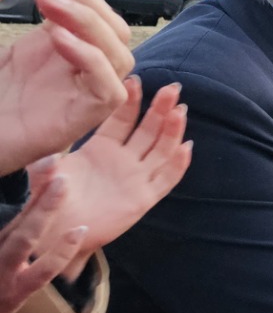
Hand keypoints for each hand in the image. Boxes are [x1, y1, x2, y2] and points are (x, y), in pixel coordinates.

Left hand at [0, 0, 136, 172]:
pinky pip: (109, 90)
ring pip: (119, 55)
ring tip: (49, 5)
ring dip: (89, 24)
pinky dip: (91, 61)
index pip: (92, 10)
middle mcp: (74, 69)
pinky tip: (57, 39)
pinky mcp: (82, 120)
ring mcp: (80, 94)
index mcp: (56, 47)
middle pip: (114, 29)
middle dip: (84, 1)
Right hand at [0, 166, 83, 312]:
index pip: (8, 200)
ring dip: (43, 210)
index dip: (28, 178)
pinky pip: (41, 270)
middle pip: (12, 212)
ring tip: (62, 184)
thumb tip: (44, 181)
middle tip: (53, 158)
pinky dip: (61, 250)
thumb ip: (20, 222)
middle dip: (33, 185)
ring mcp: (2, 270)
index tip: (47, 154)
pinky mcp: (15, 293)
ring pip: (23, 236)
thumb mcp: (6, 246)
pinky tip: (80, 230)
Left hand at [46, 77, 192, 279]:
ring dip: (173, 130)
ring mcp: (136, 179)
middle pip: (148, 130)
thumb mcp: (45, 173)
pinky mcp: (144, 199)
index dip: (130, 101)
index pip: (122, 120)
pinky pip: (166, 179)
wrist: (57, 231)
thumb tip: (50, 158)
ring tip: (180, 110)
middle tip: (172, 88)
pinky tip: (187, 147)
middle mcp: (123, 161)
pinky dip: (178, 164)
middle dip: (161, 108)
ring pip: (161, 149)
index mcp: (101, 149)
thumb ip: (48, 163)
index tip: (134, 81)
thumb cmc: (49, 200)